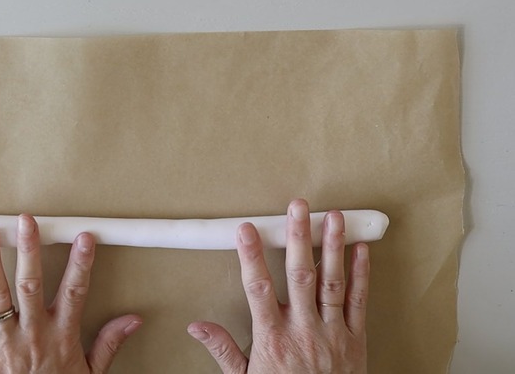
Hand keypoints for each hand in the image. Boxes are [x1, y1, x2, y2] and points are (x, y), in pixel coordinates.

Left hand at [0, 214, 141, 373]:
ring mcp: (4, 341)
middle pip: (30, 285)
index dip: (80, 263)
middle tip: (26, 221)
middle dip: (29, 250)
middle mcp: (32, 334)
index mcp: (61, 336)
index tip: (84, 237)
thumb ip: (108, 343)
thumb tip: (133, 319)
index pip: (74, 292)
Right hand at [188, 199, 368, 373]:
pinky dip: (361, 274)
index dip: (251, 256)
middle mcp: (304, 331)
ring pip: (332, 282)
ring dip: (333, 247)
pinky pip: (359, 302)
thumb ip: (223, 349)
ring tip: (334, 217)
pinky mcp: (356, 340)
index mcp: (273, 338)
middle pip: (300, 275)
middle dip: (297, 237)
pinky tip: (361, 249)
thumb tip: (197, 326)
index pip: (258, 289)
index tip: (246, 230)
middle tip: (297, 208)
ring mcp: (332, 333)